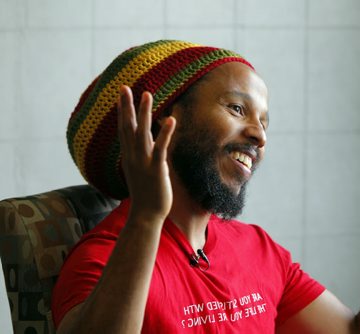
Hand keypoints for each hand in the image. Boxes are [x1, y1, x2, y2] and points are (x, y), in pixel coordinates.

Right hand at [117, 85, 175, 221]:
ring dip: (144, 113)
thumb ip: (143, 156)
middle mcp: (133, 156)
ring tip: (147, 94)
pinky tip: (170, 120)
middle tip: (125, 87)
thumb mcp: (141, 171)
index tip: (121, 95)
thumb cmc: (146, 194)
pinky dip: (165, 133)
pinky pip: (161, 148)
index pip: (123, 130)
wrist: (146, 214)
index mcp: (129, 157)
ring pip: (142, 133)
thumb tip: (148, 145)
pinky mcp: (156, 169)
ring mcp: (143, 162)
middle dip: (127, 106)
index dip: (122, 112)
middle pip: (128, 127)